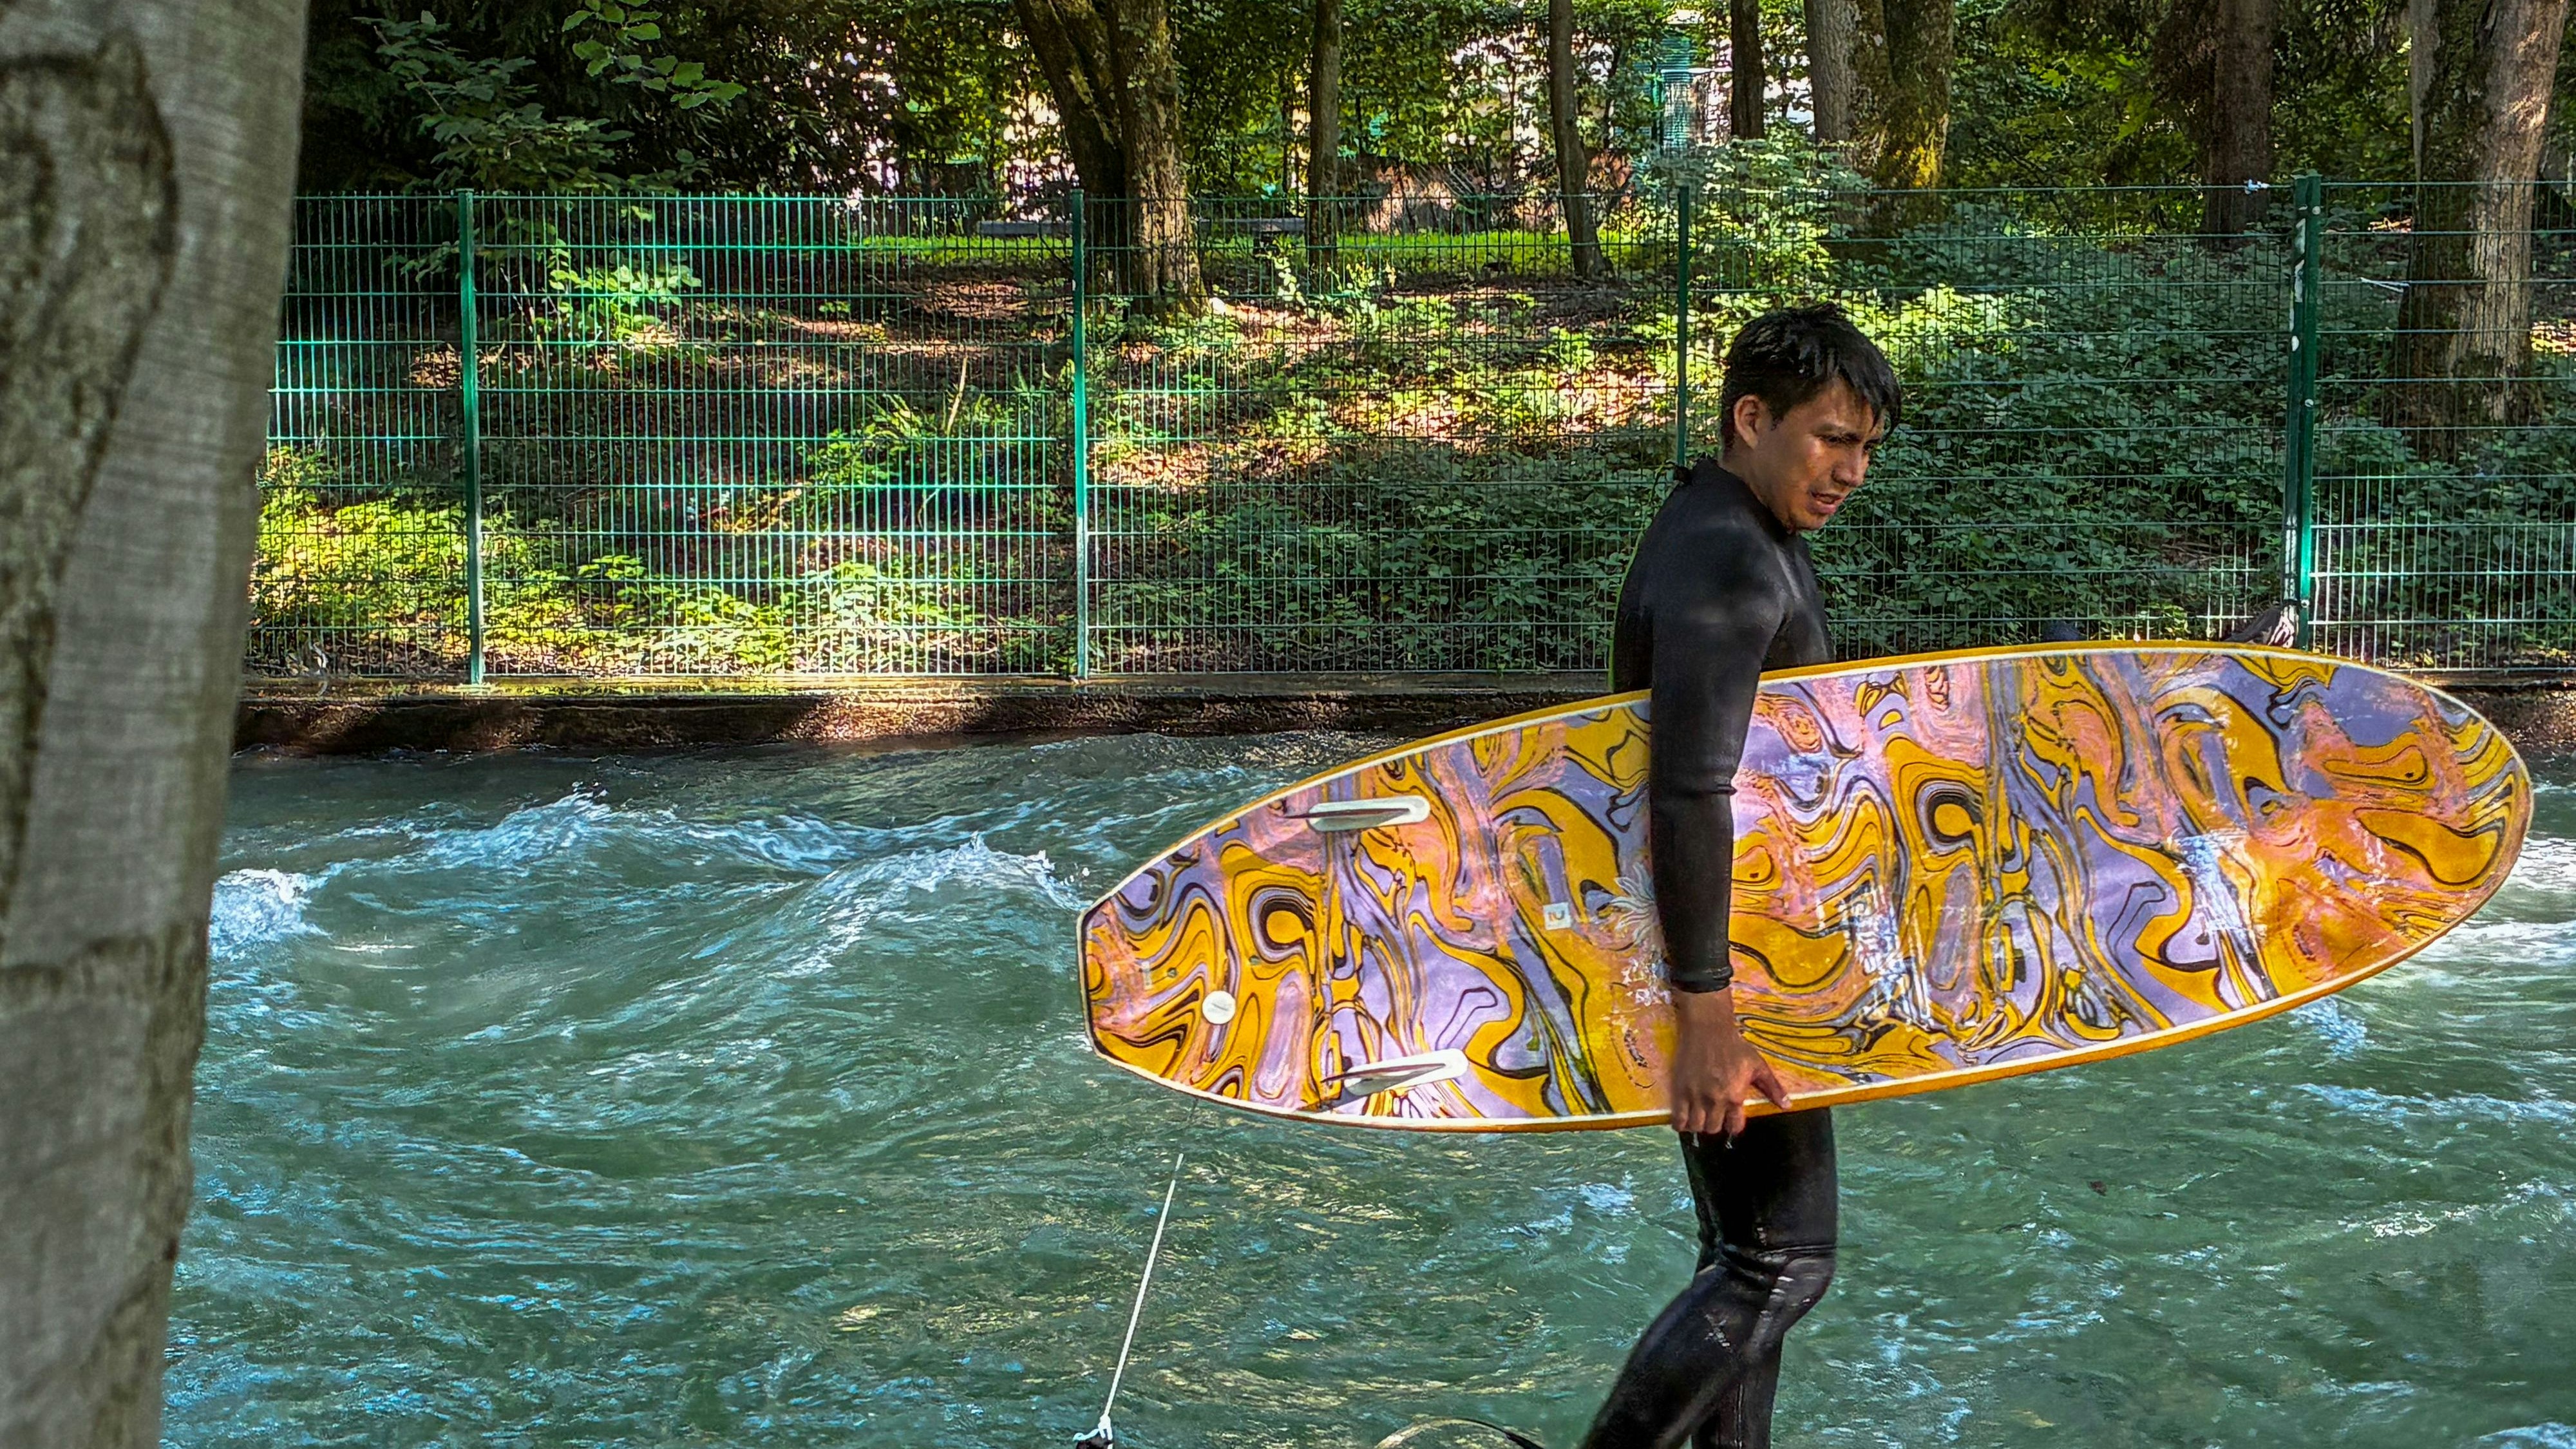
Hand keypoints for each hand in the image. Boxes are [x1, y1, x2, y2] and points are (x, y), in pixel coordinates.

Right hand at [1667, 989, 1791, 1137]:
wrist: (1707, 1029)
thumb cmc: (1735, 1047)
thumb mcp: (1758, 1065)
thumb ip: (1773, 1087)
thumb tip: (1787, 1105)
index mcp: (1735, 1096)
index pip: (1734, 1127)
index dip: (1733, 1125)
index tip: (1730, 1119)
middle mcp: (1715, 1100)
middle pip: (1713, 1128)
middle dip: (1715, 1125)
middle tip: (1714, 1115)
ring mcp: (1695, 1096)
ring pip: (1696, 1126)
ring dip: (1699, 1125)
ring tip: (1700, 1117)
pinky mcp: (1680, 1090)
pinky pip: (1678, 1118)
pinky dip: (1681, 1124)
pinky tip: (1685, 1120)